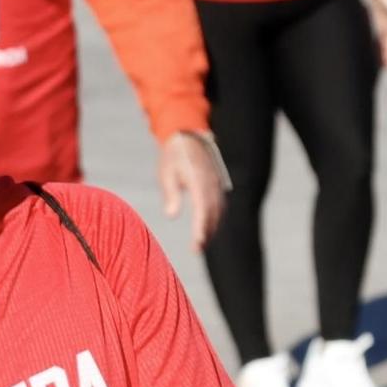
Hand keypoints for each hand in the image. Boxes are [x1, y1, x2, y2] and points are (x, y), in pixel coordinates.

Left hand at [158, 132, 224, 251]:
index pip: (203, 208)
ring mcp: (217, 183)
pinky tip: (207, 229)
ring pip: (218, 209)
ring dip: (212, 227)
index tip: (197, 243)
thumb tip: (171, 215)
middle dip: (207, 232)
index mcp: (199, 180)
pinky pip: (219, 204)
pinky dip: (215, 217)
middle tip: (197, 249)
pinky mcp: (217, 183)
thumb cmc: (173, 157)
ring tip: (201, 244)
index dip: (201, 227)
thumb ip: (171, 194)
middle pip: (213, 212)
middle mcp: (212, 183)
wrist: (188, 137)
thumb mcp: (166, 173)